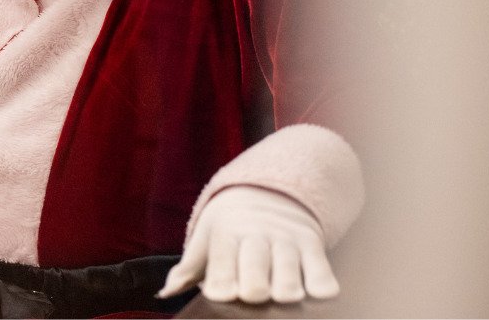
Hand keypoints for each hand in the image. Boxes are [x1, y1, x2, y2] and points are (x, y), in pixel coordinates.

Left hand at [158, 185, 339, 304]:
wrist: (269, 192)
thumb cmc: (232, 227)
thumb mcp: (207, 238)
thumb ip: (188, 268)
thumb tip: (166, 291)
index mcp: (226, 233)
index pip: (222, 262)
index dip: (222, 283)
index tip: (221, 296)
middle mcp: (257, 235)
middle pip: (255, 270)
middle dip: (254, 288)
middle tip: (253, 296)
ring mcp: (288, 241)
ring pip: (289, 275)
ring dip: (286, 291)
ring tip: (281, 298)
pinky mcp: (314, 247)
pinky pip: (322, 275)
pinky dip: (320, 288)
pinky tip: (311, 294)